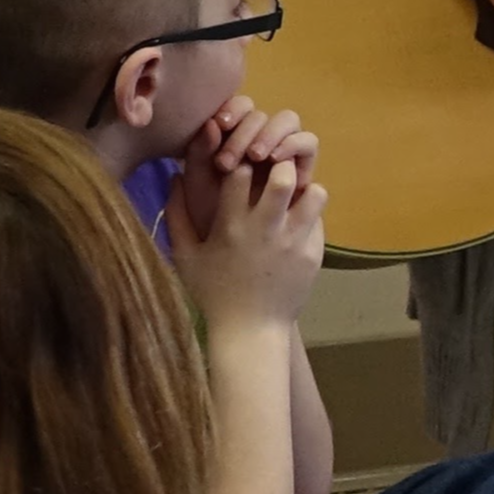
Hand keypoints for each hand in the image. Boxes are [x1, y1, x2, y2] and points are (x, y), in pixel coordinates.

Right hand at [168, 155, 324, 334]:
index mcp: (231, 225)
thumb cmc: (213, 293)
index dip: (242, 162)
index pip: (241, 172)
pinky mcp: (312, 255)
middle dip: (280, 165)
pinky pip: (319, 221)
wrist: (250, 332)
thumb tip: (174, 176)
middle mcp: (265, 230)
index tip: (242, 166)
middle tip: (275, 170)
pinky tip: (297, 224)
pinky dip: (309, 217)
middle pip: (283, 176)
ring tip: (292, 196)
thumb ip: (177, 215)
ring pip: (314, 194)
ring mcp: (293, 243)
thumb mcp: (186, 256)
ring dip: (304, 190)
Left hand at [179, 99, 318, 236]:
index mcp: (230, 136)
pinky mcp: (302, 167)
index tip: (219, 125)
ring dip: (273, 133)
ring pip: (288, 122)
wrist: (231, 258)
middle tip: (232, 155)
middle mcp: (257, 139)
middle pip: (262, 114)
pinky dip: (294, 144)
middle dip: (248, 128)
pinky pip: (306, 144)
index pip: (238, 107)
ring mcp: (282, 152)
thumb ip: (199, 155)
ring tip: (257, 156)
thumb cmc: (210, 220)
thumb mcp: (199, 188)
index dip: (232, 109)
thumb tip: (209, 124)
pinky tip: (277, 161)